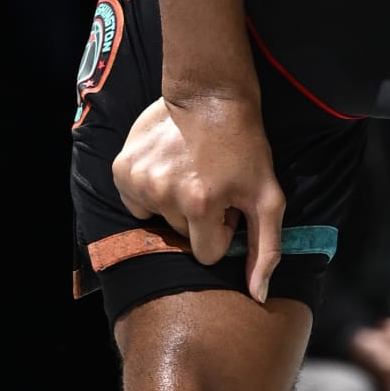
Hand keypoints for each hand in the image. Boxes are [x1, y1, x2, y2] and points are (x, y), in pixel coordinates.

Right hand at [113, 93, 284, 302]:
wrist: (209, 95)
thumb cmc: (245, 148)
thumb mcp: (268, 198)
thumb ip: (266, 249)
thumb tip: (256, 295)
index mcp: (199, 204)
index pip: (207, 253)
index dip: (222, 232)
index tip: (227, 205)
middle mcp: (163, 193)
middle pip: (181, 235)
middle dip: (198, 217)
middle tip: (211, 185)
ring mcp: (138, 180)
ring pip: (158, 219)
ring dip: (174, 203)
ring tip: (190, 172)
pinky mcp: (122, 169)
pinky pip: (136, 202)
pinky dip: (151, 191)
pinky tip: (168, 168)